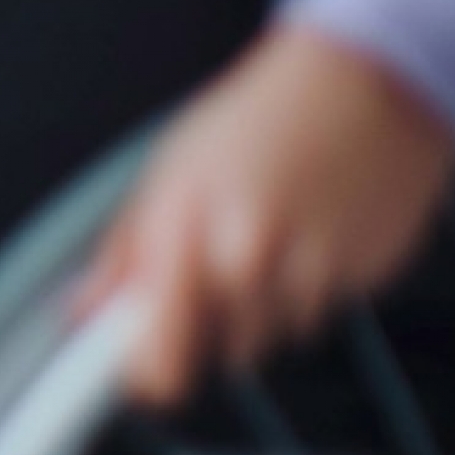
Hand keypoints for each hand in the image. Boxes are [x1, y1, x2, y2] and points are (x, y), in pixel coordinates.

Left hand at [75, 22, 454, 408]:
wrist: (366, 80)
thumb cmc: (259, 117)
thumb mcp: (168, 173)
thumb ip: (125, 253)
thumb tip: (88, 311)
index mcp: (188, 239)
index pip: (159, 362)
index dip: (147, 375)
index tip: (138, 373)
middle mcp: (249, 266)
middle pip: (218, 354)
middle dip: (207, 323)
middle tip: (212, 264)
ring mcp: (312, 277)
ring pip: (271, 336)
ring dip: (261, 306)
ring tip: (266, 235)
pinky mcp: (364, 278)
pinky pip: (320, 312)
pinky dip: (309, 287)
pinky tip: (309, 232)